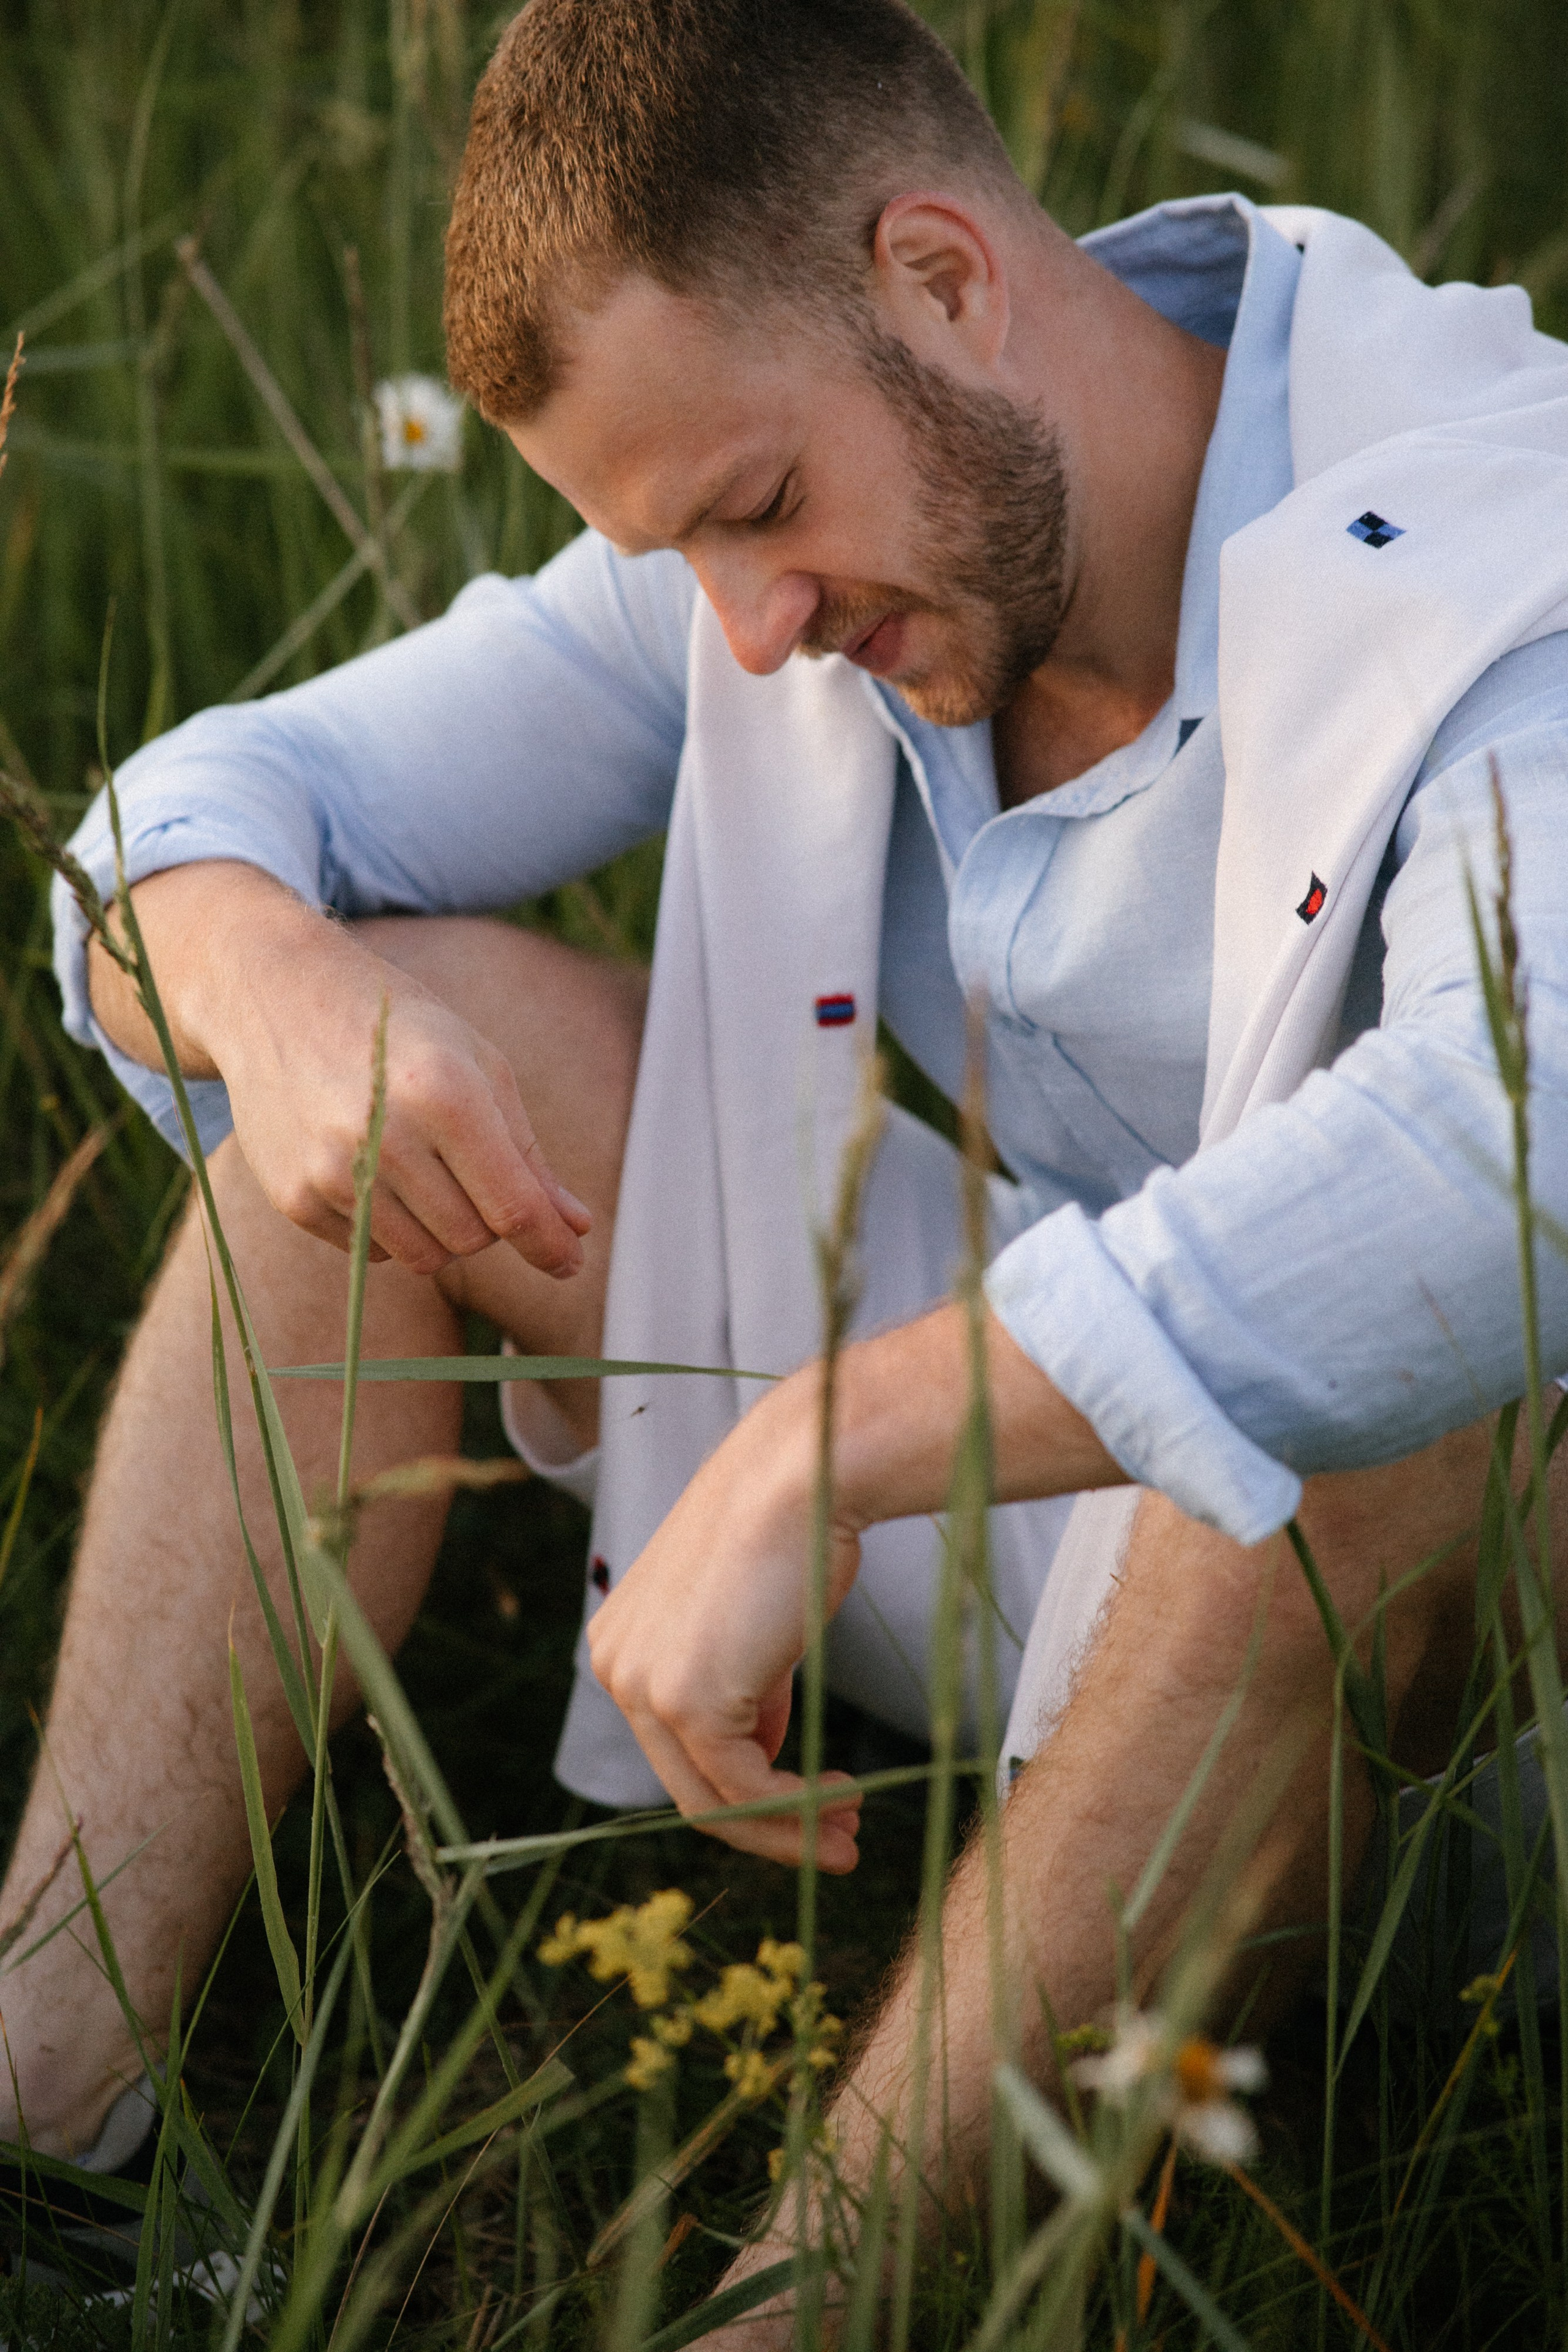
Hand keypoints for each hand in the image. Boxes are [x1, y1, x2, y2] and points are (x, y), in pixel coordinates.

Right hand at [90, 862, 590, 1277]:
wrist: (276, 993)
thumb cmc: (398, 1027)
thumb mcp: (478, 1066)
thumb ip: (527, 1155)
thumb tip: (574, 1229)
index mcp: (444, 1093)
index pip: (512, 1206)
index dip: (549, 1244)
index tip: (570, 1263)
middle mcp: (384, 1137)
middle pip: (473, 1238)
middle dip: (487, 1217)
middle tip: (467, 1167)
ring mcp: (330, 1171)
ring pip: (424, 1259)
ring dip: (440, 1230)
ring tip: (421, 1167)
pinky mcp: (293, 1197)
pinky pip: (370, 1251)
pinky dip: (387, 1227)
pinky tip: (369, 1167)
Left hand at [588, 1371, 864, 1869]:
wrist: (802, 1474)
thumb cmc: (792, 1530)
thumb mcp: (751, 1621)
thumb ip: (743, 1688)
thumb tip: (762, 1756)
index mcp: (620, 1641)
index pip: (676, 1741)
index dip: (748, 1783)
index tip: (817, 1797)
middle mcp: (615, 1665)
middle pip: (687, 1781)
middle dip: (770, 1823)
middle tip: (840, 1839)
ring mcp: (643, 1685)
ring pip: (713, 1801)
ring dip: (788, 1829)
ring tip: (850, 1836)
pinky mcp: (684, 1702)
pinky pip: (744, 1789)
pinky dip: (798, 1808)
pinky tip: (846, 1795)